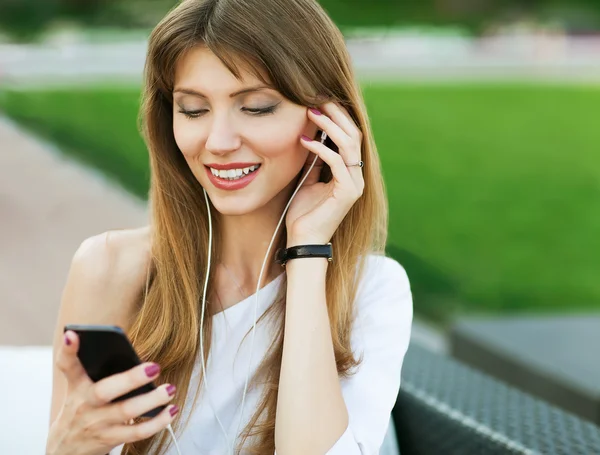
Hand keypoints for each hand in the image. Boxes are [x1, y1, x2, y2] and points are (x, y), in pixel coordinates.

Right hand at [46, 331, 177, 454]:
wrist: (66, 450)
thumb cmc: (83, 409)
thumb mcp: (81, 390)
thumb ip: (100, 372)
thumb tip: (133, 354)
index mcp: (77, 386)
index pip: (68, 366)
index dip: (68, 351)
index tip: (72, 334)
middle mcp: (84, 404)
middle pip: (104, 390)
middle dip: (130, 379)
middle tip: (154, 367)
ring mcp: (97, 424)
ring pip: (126, 411)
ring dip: (152, 400)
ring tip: (170, 389)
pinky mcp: (110, 439)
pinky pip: (137, 432)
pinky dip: (158, 421)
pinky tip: (171, 410)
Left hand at [285, 102, 363, 244]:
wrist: (303, 240)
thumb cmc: (303, 213)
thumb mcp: (308, 181)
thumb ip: (314, 162)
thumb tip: (309, 138)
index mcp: (350, 172)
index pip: (349, 136)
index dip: (337, 117)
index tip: (319, 101)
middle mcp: (357, 176)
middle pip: (353, 134)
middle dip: (336, 114)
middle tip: (317, 98)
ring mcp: (355, 184)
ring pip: (349, 144)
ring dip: (329, 126)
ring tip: (311, 113)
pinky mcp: (348, 192)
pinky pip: (337, 162)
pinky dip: (321, 149)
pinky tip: (304, 141)